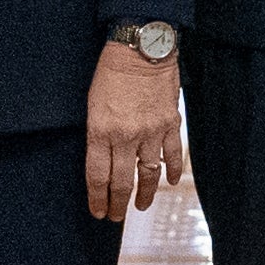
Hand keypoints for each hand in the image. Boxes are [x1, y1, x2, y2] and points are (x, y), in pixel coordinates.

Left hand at [84, 41, 181, 225]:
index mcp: (101, 130)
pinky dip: (171, 172)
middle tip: (115, 216)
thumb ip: (97, 134)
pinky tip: (168, 182)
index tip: (97, 211)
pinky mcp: (170, 123)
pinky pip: (172, 155)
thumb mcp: (92, 104)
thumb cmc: (111, 72)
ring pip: (148, 175)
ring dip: (144, 195)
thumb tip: (102, 162)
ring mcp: (151, 131)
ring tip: (140, 206)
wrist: (141, 48)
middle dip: (117, 204)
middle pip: (122, 182)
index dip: (97, 199)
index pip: (97, 176)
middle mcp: (126, 136)